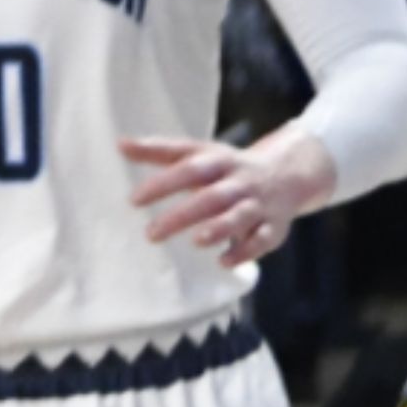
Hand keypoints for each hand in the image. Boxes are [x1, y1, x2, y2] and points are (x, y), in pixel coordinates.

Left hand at [122, 129, 330, 269]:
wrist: (286, 174)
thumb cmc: (226, 167)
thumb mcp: (197, 152)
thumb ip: (159, 151)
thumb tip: (120, 144)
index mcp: (218, 162)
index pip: (189, 170)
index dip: (163, 184)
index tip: (134, 200)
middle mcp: (239, 183)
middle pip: (212, 197)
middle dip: (183, 215)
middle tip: (151, 234)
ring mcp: (258, 205)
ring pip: (241, 217)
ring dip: (221, 229)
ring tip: (196, 241)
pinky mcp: (273, 227)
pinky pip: (262, 240)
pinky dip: (245, 252)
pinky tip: (223, 262)